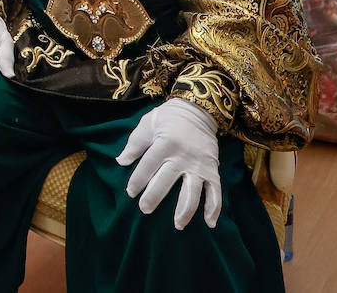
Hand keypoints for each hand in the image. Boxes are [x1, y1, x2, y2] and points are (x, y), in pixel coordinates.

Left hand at [117, 98, 222, 229]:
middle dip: (155, 196)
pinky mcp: (213, 170)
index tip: (130, 192)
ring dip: (186, 210)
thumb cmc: (168, 118)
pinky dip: (214, 208)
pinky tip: (209, 223)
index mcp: (165, 143)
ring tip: (178, 225)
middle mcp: (183, 156)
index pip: (148, 165)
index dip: (138, 180)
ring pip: (192, 191)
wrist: (198, 110)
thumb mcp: (148, 124)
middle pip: (167, 180)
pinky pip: (215, 191)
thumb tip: (121, 161)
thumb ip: (135, 144)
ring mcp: (199, 165)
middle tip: (145, 209)